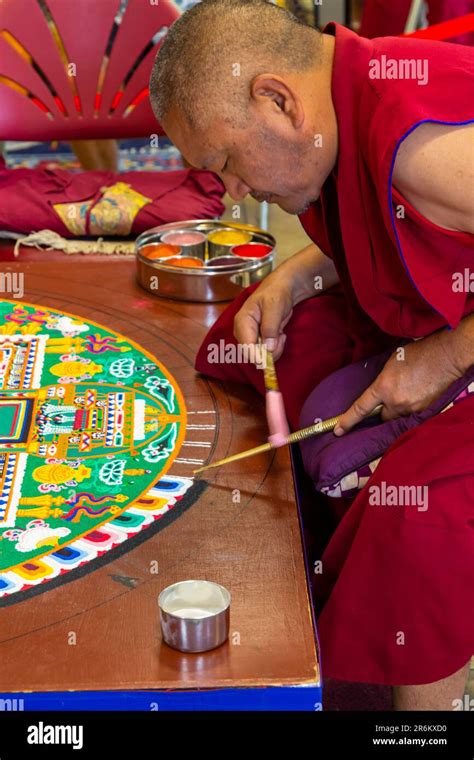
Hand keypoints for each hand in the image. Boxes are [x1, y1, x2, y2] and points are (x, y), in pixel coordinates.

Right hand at [233, 270, 294, 359]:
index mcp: (243, 321)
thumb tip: (268, 348)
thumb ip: (270, 327)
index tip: (267, 363)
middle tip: (282, 338)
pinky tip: (280, 334)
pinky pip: (267, 352)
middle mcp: (244, 331)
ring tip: (281, 333)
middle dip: (268, 351)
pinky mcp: (260, 340)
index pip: (245, 344)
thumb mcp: (274, 306)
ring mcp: (252, 336)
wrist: (283, 288)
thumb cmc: (276, 293)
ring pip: (260, 354)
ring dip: (274, 349)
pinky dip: (276, 347)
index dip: (255, 356)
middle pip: (252, 353)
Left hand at [334, 332, 463, 435]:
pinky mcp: (423, 411)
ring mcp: (410, 408)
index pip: (360, 408)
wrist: (445, 356)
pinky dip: (411, 407)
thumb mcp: (391, 363)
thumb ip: (382, 381)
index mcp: (383, 387)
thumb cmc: (418, 354)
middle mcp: (395, 401)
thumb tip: (378, 391)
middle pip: (382, 417)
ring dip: (398, 408)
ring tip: (408, 390)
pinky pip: (411, 415)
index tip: (338, 431)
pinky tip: (417, 394)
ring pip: (397, 417)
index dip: (347, 421)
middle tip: (392, 395)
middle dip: (383, 410)